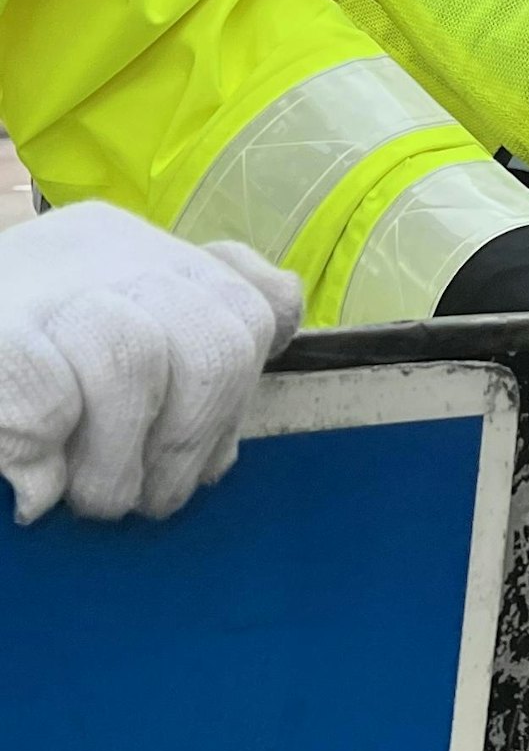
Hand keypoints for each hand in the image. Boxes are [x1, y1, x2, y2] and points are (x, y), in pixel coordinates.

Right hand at [0, 203, 303, 524]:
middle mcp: (89, 250)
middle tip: (140, 498)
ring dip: (117, 461)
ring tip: (85, 500)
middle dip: (188, 443)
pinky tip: (34, 488)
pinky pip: (42, 392)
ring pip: (132, 361)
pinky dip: (44, 451)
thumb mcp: (109, 333)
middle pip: (211, 341)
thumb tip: (280, 306)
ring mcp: (26, 288)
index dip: (229, 409)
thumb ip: (192, 317)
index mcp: (131, 250)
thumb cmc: (19, 374)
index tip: (194, 462)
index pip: (245, 315)